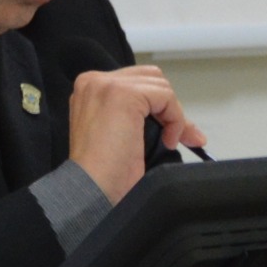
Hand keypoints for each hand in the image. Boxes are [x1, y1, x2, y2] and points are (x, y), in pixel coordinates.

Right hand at [66, 65, 202, 201]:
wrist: (91, 188)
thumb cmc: (103, 172)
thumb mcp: (119, 134)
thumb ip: (136, 116)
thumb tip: (176, 120)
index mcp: (89, 89)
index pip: (136, 83)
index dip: (158, 108)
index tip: (173, 134)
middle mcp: (94, 81)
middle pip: (150, 78)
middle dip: (168, 108)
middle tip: (176, 137)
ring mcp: (107, 85)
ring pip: (160, 85)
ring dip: (172, 115)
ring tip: (169, 141)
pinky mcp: (124, 94)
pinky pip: (165, 96)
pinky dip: (175, 119)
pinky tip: (168, 141)